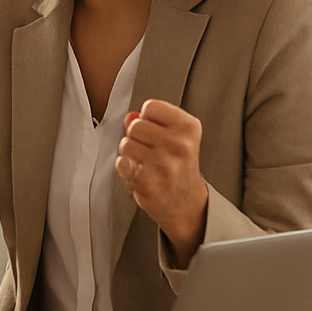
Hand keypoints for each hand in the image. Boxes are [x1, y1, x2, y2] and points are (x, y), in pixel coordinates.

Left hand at [116, 99, 209, 266]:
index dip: (147, 118)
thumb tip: (130, 117)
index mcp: (189, 127)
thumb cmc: (179, 166)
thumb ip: (152, 122)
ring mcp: (164, 164)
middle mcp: (180, 145)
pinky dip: (125, 167)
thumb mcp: (178, 136)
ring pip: (126, 143)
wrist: (187, 203)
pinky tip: (140, 173)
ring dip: (130, 153)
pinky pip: (121, 162)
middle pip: (135, 124)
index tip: (158, 131)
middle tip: (151, 151)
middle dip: (137, 137)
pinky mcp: (148, 182)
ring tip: (146, 163)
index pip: (150, 106)